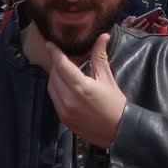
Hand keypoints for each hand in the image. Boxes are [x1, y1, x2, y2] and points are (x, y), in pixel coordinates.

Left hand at [34, 32, 126, 149]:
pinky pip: (54, 99)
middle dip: (56, 64)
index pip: (61, 65)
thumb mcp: (107, 79)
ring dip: (55, 77)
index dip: (54, 53)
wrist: (118, 131)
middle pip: (54, 76)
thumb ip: (99, 57)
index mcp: (81, 87)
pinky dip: (56, 89)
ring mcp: (63, 111)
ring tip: (64, 71)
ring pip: (51, 88)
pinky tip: (65, 86)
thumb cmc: (115, 103)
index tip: (49, 44)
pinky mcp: (63, 119)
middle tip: (63, 57)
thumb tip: (103, 36)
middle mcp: (68, 99)